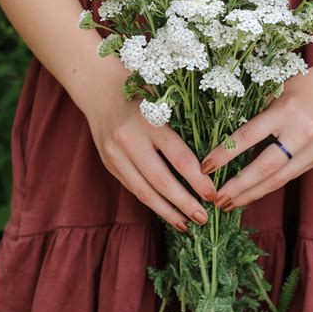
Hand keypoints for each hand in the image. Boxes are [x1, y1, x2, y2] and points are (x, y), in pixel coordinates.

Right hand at [80, 66, 216, 231]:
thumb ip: (183, 121)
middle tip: (204, 218)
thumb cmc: (141, 88)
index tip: (214, 194)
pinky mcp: (108, 163)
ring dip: (167, 211)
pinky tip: (166, 211)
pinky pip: (133, 187)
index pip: (179, 158)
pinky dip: (151, 202)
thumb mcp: (163, 98)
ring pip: (144, 191)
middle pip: (161, 180)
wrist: (98, 86)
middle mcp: (130, 140)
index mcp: (150, 121)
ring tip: (186, 225)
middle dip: (184, 203)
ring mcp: (115, 154)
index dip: (198, 180)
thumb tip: (214, 155)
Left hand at [200, 60, 312, 210]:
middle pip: (264, 168)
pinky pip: (290, 176)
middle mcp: (301, 133)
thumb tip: (226, 134)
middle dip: (238, 187)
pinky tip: (253, 193)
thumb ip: (257, 110)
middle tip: (216, 200)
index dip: (225, 154)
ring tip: (230, 204)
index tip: (206, 167)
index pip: (248, 137)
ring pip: (279, 179)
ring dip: (252, 194)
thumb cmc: (306, 83)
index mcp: (286, 111)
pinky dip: (270, 186)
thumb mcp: (278, 88)